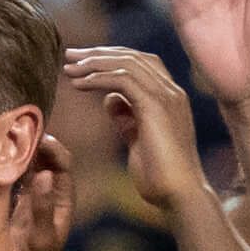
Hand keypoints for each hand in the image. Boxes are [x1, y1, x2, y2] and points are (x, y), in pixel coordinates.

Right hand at [11, 133, 74, 250]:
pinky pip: (9, 168)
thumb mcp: (42, 237)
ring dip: (16, 146)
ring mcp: (27, 188)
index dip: (53, 148)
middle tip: (18, 127)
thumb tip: (46, 175)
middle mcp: (47, 188)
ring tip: (3, 132)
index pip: (63, 163)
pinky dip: (3, 158)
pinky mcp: (9, 192)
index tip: (39, 139)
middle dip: (33, 140)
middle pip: (44, 155)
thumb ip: (44, 208)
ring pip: (25, 159)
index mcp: (62, 197)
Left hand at [64, 47, 209, 214]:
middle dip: (98, 53)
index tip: (81, 63)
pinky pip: (123, 79)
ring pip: (127, 63)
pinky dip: (98, 77)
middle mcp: (171, 91)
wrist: (180, 196)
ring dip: (94, 63)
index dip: (110, 58)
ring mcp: (166, 96)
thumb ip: (127, 117)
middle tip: (69, 55)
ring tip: (69, 69)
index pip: (140, 63)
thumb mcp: (138, 140)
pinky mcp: (156, 107)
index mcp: (169, 97)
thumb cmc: (160, 177)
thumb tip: (110, 99)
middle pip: (132, 56)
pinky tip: (79, 84)